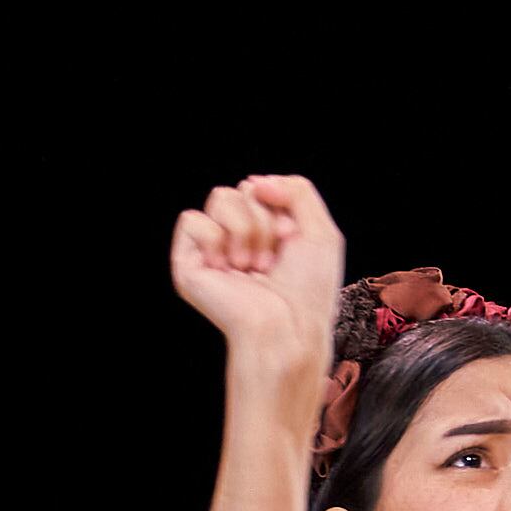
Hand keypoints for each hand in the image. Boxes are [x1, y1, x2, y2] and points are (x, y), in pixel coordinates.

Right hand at [167, 174, 345, 416]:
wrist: (288, 327)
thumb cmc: (307, 291)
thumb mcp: (321, 231)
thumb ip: (297, 190)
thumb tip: (254, 182)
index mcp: (266, 232)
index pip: (264, 188)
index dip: (281, 208)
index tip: (292, 241)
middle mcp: (238, 239)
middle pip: (242, 189)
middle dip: (265, 219)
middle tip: (272, 260)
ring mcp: (213, 250)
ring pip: (220, 196)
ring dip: (245, 229)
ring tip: (252, 266)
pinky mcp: (189, 263)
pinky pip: (192, 219)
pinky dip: (215, 239)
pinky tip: (227, 269)